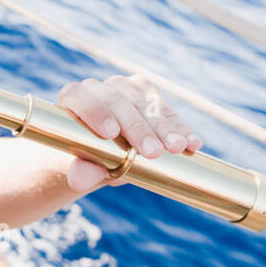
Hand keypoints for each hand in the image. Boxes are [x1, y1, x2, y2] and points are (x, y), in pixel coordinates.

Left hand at [55, 74, 201, 191]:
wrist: (99, 155)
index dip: (95, 112)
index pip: (79, 97)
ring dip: (164, 126)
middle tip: (153, 152)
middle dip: (137, 127)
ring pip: (145, 102)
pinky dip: (179, 127)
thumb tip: (80, 178)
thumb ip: (79, 171)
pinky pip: (165, 108)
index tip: (111, 134)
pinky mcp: (146, 93)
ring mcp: (124, 87)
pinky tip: (193, 143)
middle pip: (117, 100)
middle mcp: (98, 88)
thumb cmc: (82, 159)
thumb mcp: (79, 168)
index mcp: (72, 99)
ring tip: (178, 148)